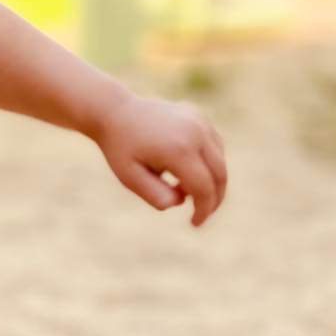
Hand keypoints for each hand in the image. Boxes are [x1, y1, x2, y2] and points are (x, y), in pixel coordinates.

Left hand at [93, 92, 227, 226]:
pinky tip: (187, 171)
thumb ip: (155, 195)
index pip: (204, 188)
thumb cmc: (120, 148)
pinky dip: (209, 163)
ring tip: (185, 190)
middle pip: (220, 175)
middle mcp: (195, 132)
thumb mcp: (130, 177)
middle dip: (214, 199)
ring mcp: (199, 121)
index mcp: (178, 149)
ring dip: (211, 181)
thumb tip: (181, 201)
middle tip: (200, 214)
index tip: (195, 223)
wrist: (115, 112)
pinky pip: (215, 146)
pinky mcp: (199, 116)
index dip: (204, 210)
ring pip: (220, 161)